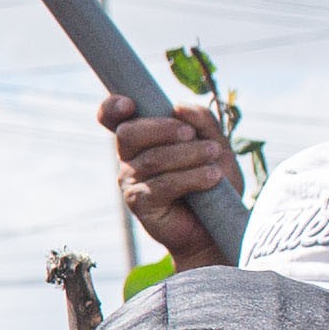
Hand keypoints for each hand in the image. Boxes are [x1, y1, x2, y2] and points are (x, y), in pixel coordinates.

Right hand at [104, 96, 238, 264]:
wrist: (216, 225)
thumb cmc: (213, 181)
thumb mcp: (216, 144)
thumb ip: (202, 122)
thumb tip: (179, 107)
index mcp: (142, 138)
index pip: (112, 118)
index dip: (112, 107)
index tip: (129, 104)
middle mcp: (129, 158)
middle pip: (129, 133)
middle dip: (163, 129)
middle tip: (191, 134)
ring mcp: (130, 181)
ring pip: (153, 158)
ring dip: (189, 154)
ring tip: (214, 156)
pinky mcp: (139, 203)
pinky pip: (163, 184)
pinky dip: (192, 177)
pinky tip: (212, 177)